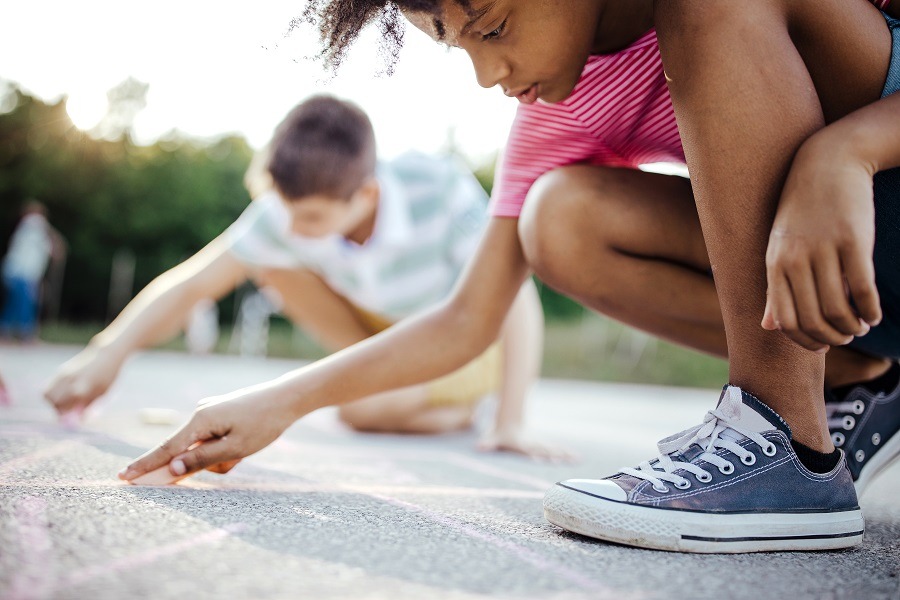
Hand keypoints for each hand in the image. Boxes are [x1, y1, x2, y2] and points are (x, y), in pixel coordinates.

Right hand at [44, 345, 123, 416]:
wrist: (106, 354)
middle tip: (69, 413)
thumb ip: (89, 406)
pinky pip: (49, 387)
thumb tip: (79, 420)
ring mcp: (63, 374)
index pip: (65, 405)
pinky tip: (66, 396)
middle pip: (54, 401)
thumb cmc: (108, 376)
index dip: (65, 416)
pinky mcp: (61, 371)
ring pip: (47, 394)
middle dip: (59, 411)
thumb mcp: (102, 393)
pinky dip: (53, 395)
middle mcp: (70, 380)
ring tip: (67, 404)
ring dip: (54, 403)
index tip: (72, 421)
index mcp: (82, 386)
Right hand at [118, 383, 298, 481]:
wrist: (287, 398)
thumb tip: (172, 470)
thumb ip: (202, 459)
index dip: (145, 466)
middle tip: (232, 456)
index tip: (122, 477)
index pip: (166, 450)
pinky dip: (226, 449)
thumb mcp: (236, 448)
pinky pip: (215, 441)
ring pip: (205, 449)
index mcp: (200, 420)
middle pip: (189, 452)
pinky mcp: (219, 414)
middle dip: (208, 462)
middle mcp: (200, 413)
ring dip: (222, 457)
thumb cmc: (265, 423)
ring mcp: (209, 412)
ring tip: (247, 447)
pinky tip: (246, 442)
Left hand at [477, 428, 576, 462]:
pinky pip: (557, 451)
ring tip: (578, 459)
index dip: (535, 453)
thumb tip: (479, 446)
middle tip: (565, 459)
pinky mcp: (543, 447)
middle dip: (555, 454)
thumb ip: (487, 443)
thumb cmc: (500, 435)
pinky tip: (577, 458)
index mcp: (522, 445)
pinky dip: (567, 454)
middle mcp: (533, 445)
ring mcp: (540, 445)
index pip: (529, 449)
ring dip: (566, 455)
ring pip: (555, 450)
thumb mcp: (492, 438)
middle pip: (546, 449)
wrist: (509, 424)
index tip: (542, 458)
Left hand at [762, 135, 880, 351]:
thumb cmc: (802, 212)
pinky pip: (862, 288)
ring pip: (838, 308)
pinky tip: (874, 315)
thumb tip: (769, 327)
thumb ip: (775, 288)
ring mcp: (823, 249)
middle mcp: (795, 259)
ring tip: (861, 326)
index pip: (785, 321)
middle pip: (812, 319)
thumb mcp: (780, 249)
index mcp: (774, 264)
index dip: (805, 342)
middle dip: (833, 338)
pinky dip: (870, 310)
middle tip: (847, 338)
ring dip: (853, 327)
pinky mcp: (853, 239)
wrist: (827, 164)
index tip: (822, 347)